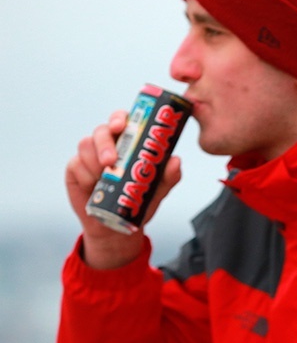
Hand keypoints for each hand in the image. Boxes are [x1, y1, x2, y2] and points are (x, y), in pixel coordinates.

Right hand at [65, 110, 181, 269]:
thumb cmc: (137, 199)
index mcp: (129, 142)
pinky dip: (85, 174)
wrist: (116, 225)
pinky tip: (93, 185)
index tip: (121, 125)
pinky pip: (76, 164)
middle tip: (110, 161)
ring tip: (104, 178)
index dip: (120, 118)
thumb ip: (169, 175)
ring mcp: (89, 155)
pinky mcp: (75, 168)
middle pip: (101, 130)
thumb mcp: (158, 189)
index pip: (123, 121)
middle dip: (105, 142)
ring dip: (94, 161)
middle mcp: (108, 144)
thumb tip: (175, 160)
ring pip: (86, 145)